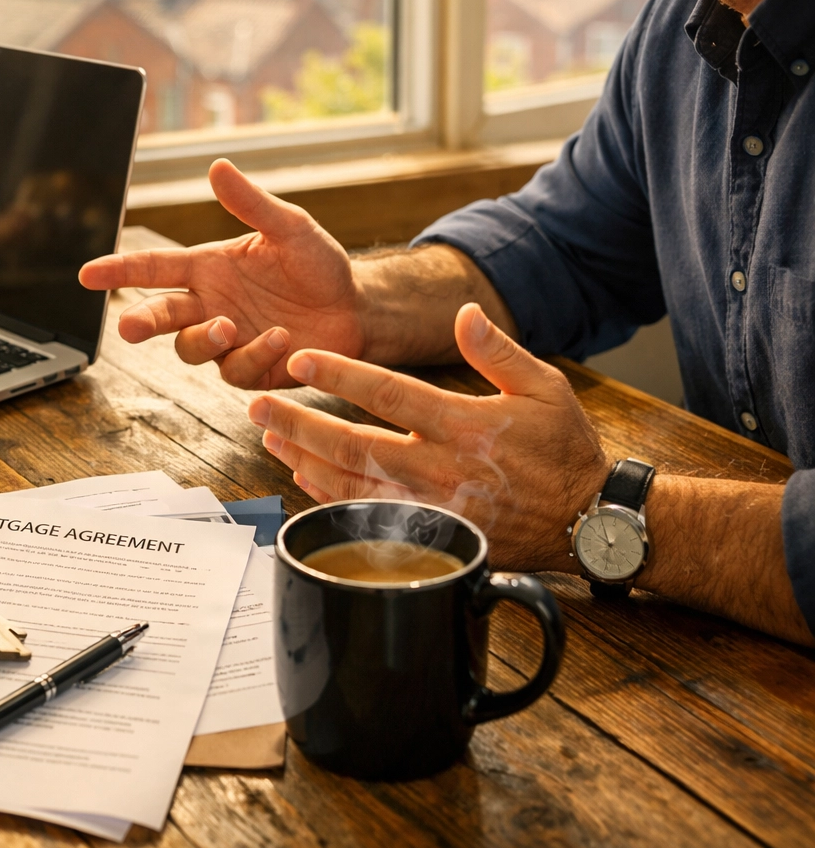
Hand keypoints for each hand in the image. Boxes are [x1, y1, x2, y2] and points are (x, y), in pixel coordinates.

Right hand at [78, 159, 360, 388]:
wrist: (358, 309)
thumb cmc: (320, 267)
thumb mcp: (290, 227)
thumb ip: (251, 203)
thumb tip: (217, 167)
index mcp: (208, 269)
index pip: (153, 268)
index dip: (119, 270)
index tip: (88, 275)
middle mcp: (209, 306)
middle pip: (159, 316)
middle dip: (140, 321)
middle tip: (128, 328)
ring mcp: (227, 341)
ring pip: (190, 349)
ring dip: (205, 338)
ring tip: (232, 325)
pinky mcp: (250, 369)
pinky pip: (235, 370)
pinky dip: (254, 354)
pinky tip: (281, 339)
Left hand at [249, 303, 608, 571]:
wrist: (588, 523)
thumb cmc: (563, 451)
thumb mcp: (545, 387)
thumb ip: (499, 350)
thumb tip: (464, 311)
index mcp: (467, 425)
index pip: (390, 395)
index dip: (341, 377)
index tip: (300, 361)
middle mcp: (443, 468)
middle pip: (355, 445)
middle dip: (300, 423)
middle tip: (259, 404)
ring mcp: (433, 507)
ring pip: (352, 485)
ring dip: (305, 460)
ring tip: (270, 435)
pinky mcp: (431, 536)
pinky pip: (368, 517)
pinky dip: (330, 497)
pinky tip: (303, 476)